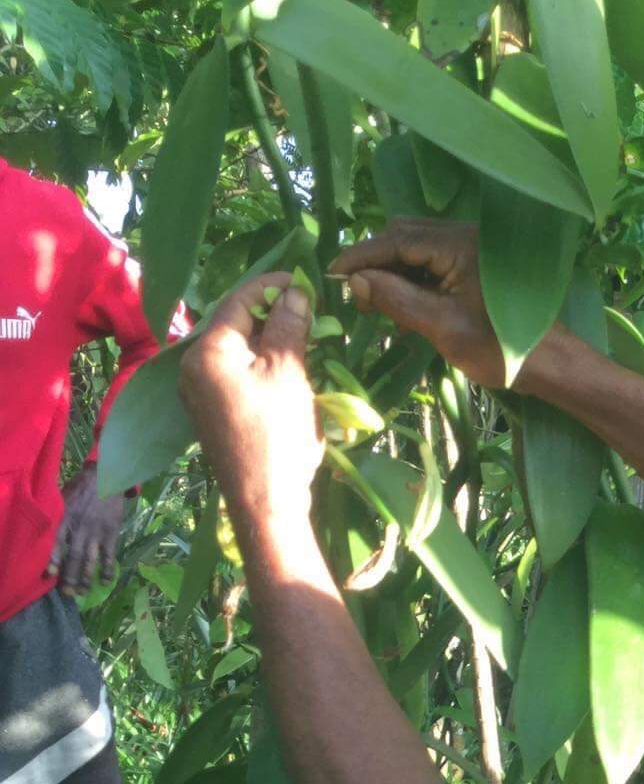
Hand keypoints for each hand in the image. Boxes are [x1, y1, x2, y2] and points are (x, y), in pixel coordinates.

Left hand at [50, 469, 123, 594]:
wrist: (106, 477)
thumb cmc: (80, 489)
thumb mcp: (64, 498)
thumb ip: (57, 517)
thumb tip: (47, 538)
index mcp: (66, 517)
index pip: (57, 542)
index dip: (54, 559)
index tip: (50, 575)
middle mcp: (80, 526)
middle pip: (74, 556)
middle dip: (70, 576)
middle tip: (67, 593)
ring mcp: (96, 531)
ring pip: (90, 559)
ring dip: (86, 578)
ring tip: (82, 592)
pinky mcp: (110, 532)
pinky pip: (108, 555)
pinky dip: (107, 569)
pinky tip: (105, 582)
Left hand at [179, 273, 322, 523]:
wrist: (266, 503)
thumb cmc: (277, 434)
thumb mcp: (288, 372)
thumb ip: (289, 325)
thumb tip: (296, 291)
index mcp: (206, 350)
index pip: (240, 299)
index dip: (274, 285)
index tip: (306, 281)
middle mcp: (192, 366)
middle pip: (236, 324)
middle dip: (273, 315)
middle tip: (311, 315)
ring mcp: (199, 392)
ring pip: (237, 351)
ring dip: (270, 342)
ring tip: (306, 344)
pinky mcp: (211, 414)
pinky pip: (236, 375)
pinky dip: (261, 366)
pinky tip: (288, 374)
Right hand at [331, 220, 511, 388]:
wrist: (550, 365)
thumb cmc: (499, 350)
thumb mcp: (442, 327)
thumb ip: (398, 299)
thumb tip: (356, 280)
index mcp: (459, 244)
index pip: (396, 239)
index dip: (361, 256)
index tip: (331, 275)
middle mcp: (465, 237)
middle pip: (404, 237)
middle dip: (375, 262)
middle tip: (354, 294)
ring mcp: (471, 250)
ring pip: (416, 249)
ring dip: (392, 272)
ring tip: (375, 305)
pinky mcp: (474, 267)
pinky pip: (433, 263)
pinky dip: (412, 280)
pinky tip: (401, 309)